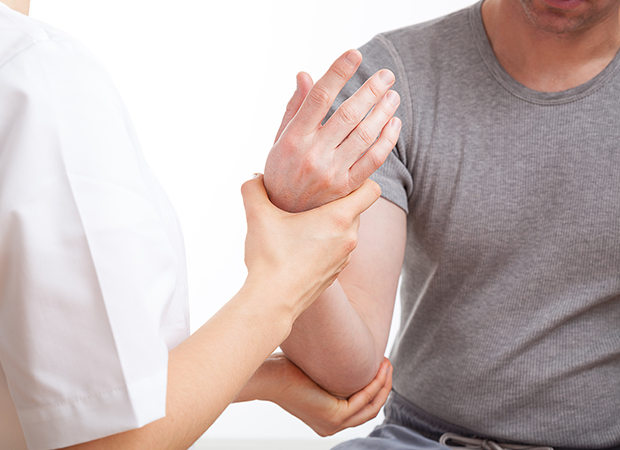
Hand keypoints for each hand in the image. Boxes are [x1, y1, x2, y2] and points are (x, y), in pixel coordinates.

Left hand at [235, 353, 392, 436]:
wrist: (270, 376)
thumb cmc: (287, 369)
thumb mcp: (318, 373)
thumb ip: (334, 373)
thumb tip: (349, 352)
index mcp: (328, 419)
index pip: (361, 408)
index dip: (376, 388)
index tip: (381, 366)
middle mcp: (332, 426)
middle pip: (370, 409)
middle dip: (384, 386)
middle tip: (388, 364)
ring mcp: (333, 424)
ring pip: (370, 407)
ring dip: (383, 385)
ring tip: (387, 364)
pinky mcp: (333, 416)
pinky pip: (362, 401)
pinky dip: (374, 384)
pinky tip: (378, 368)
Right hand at [240, 174, 379, 318]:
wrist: (272, 303)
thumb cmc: (270, 258)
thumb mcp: (258, 216)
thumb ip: (254, 190)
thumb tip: (256, 177)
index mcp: (339, 218)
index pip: (371, 190)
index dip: (361, 179)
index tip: (340, 178)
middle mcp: (349, 237)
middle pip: (356, 208)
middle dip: (337, 200)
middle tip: (313, 196)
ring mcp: (344, 258)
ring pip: (346, 230)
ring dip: (330, 223)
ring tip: (303, 222)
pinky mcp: (335, 273)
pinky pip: (337, 250)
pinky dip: (325, 243)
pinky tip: (300, 246)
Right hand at [264, 49, 401, 212]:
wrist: (284, 218)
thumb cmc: (282, 172)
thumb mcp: (279, 139)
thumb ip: (294, 107)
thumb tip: (305, 74)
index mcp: (292, 139)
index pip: (318, 98)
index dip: (337, 73)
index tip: (355, 54)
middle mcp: (312, 155)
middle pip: (347, 115)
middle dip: (370, 91)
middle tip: (387, 75)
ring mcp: (330, 174)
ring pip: (364, 136)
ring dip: (383, 112)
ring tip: (393, 96)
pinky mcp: (346, 189)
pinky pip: (372, 162)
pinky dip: (386, 141)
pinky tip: (394, 124)